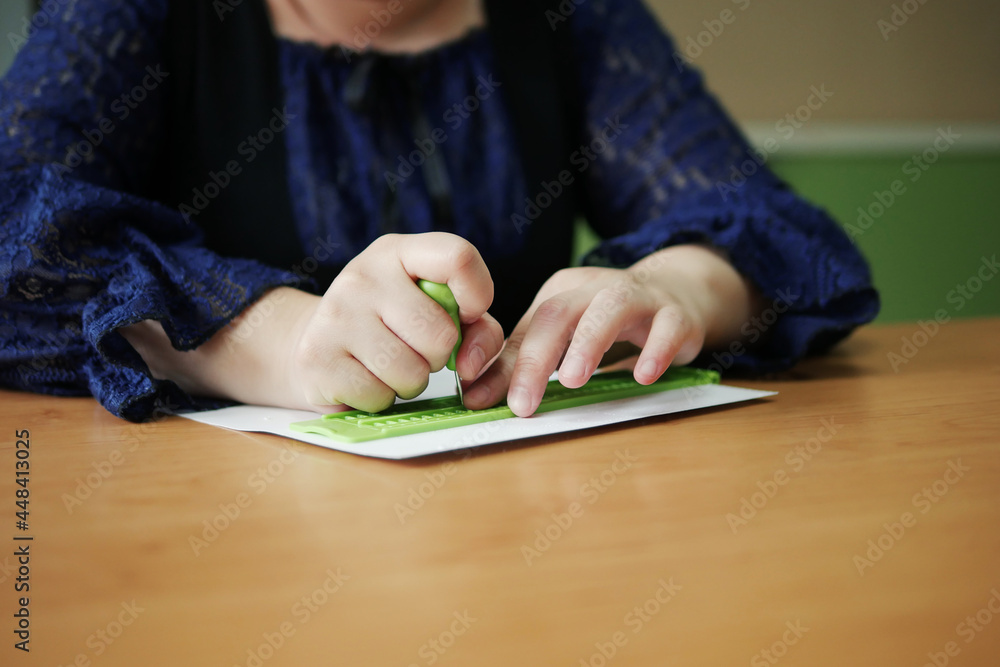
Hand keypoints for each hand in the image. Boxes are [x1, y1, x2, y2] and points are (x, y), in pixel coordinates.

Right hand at [288, 232, 503, 411]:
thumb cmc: (393, 325)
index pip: (458, 257)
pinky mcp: (316, 358)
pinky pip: (378, 396)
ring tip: (391, 366)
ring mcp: (336, 315)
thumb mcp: (437, 309)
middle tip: (417, 350)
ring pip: (411, 372)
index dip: (477, 294)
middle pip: (440, 333)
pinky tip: (366, 381)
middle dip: (439, 356)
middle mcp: (363, 276)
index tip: (469, 315)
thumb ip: (478, 329)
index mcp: (398, 252)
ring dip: (411, 382)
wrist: (318, 341)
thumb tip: (470, 365)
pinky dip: (381, 399)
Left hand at [463, 245, 761, 416]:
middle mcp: (596, 287)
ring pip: (611, 308)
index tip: (480, 398)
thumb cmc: (609, 321)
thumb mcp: (564, 336)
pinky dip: (656, 349)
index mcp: (563, 292)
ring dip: (589, 343)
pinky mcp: (677, 314)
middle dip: (536, 359)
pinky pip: (668, 326)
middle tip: (522, 403)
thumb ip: (521, 363)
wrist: (679, 293)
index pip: (528, 325)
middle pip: (560, 313)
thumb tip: (475, 396)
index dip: (503, 363)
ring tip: (571, 380)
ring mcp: (640, 297)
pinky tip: (642, 376)